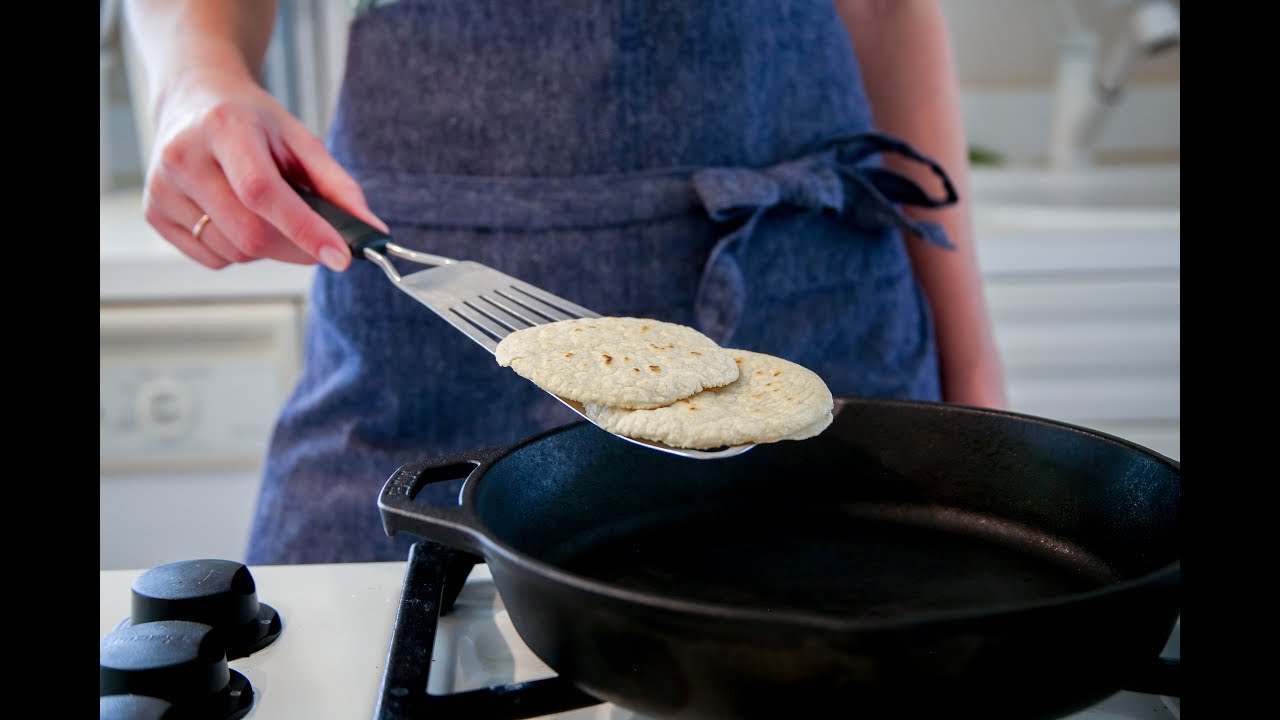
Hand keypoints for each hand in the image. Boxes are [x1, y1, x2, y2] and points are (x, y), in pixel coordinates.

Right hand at [138, 66, 387, 270]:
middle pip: (249, 234)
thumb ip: (338, 186)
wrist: (194, 100)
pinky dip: (237, 250)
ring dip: (266, 249)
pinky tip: (236, 217)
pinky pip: (211, 258)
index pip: (263, 193)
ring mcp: (162, 188)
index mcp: (224, 128)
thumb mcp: (300, 140)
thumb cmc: (253, 123)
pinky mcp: (153, 213)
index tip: (340, 256)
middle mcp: (183, 157)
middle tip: (316, 240)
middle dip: (294, 248)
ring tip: (265, 212)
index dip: (304, 230)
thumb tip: (371, 230)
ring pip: (232, 252)